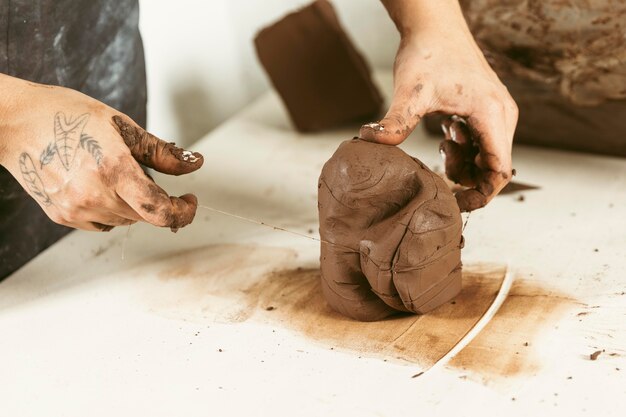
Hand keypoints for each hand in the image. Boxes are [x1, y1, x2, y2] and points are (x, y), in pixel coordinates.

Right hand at [0, 77, 203, 230]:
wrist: (13, 122)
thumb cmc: (66, 115)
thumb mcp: (121, 125)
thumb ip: (161, 151)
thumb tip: (195, 164)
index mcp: (113, 169)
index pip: (159, 211)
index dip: (183, 212)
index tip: (190, 201)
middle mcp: (94, 195)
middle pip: (145, 215)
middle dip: (156, 199)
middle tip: (142, 171)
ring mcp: (76, 209)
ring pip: (125, 221)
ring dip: (133, 204)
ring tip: (112, 172)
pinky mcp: (62, 216)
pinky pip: (102, 223)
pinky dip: (111, 210)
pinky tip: (97, 184)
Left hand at [361, 3, 517, 211]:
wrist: (433, 24)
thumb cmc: (427, 53)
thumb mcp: (410, 91)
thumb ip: (394, 122)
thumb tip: (367, 142)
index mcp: (493, 115)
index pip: (499, 171)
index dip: (480, 195)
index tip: (454, 205)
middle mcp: (502, 116)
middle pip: (494, 167)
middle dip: (468, 181)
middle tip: (438, 179)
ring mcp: (495, 113)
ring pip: (486, 157)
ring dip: (463, 164)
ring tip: (440, 150)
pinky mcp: (483, 110)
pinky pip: (479, 143)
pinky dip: (462, 151)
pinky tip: (443, 139)